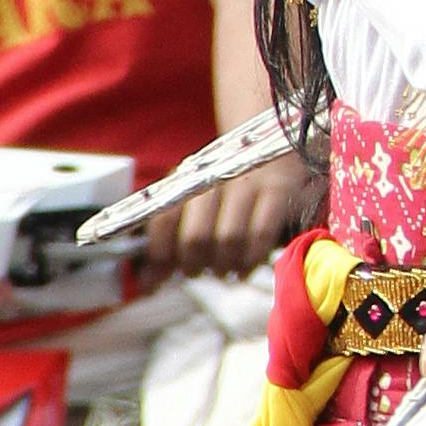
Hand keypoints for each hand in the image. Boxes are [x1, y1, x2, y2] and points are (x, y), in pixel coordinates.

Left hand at [143, 153, 325, 281]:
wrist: (272, 142)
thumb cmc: (228, 188)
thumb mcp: (194, 204)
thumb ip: (169, 243)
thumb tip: (147, 283)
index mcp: (187, 179)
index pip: (163, 220)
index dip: (159, 254)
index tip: (157, 277)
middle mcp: (214, 177)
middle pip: (196, 236)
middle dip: (194, 264)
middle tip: (196, 271)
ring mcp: (248, 183)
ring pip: (229, 239)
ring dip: (223, 266)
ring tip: (222, 271)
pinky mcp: (279, 190)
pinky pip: (261, 234)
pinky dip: (251, 259)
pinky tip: (245, 268)